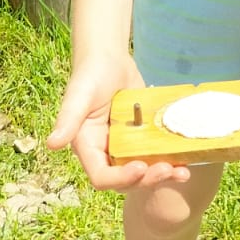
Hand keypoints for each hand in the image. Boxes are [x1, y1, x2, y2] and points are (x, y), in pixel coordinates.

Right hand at [47, 50, 190, 192]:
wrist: (109, 58)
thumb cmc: (90, 73)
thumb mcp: (79, 95)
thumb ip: (68, 119)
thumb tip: (51, 144)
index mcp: (87, 148)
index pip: (101, 177)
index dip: (120, 179)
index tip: (140, 167)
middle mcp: (105, 153)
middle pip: (126, 181)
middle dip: (147, 180)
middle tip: (168, 170)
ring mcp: (125, 147)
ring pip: (144, 171)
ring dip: (163, 175)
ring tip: (183, 173)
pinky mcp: (142, 139)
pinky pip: (155, 155)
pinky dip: (171, 159)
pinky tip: (188, 159)